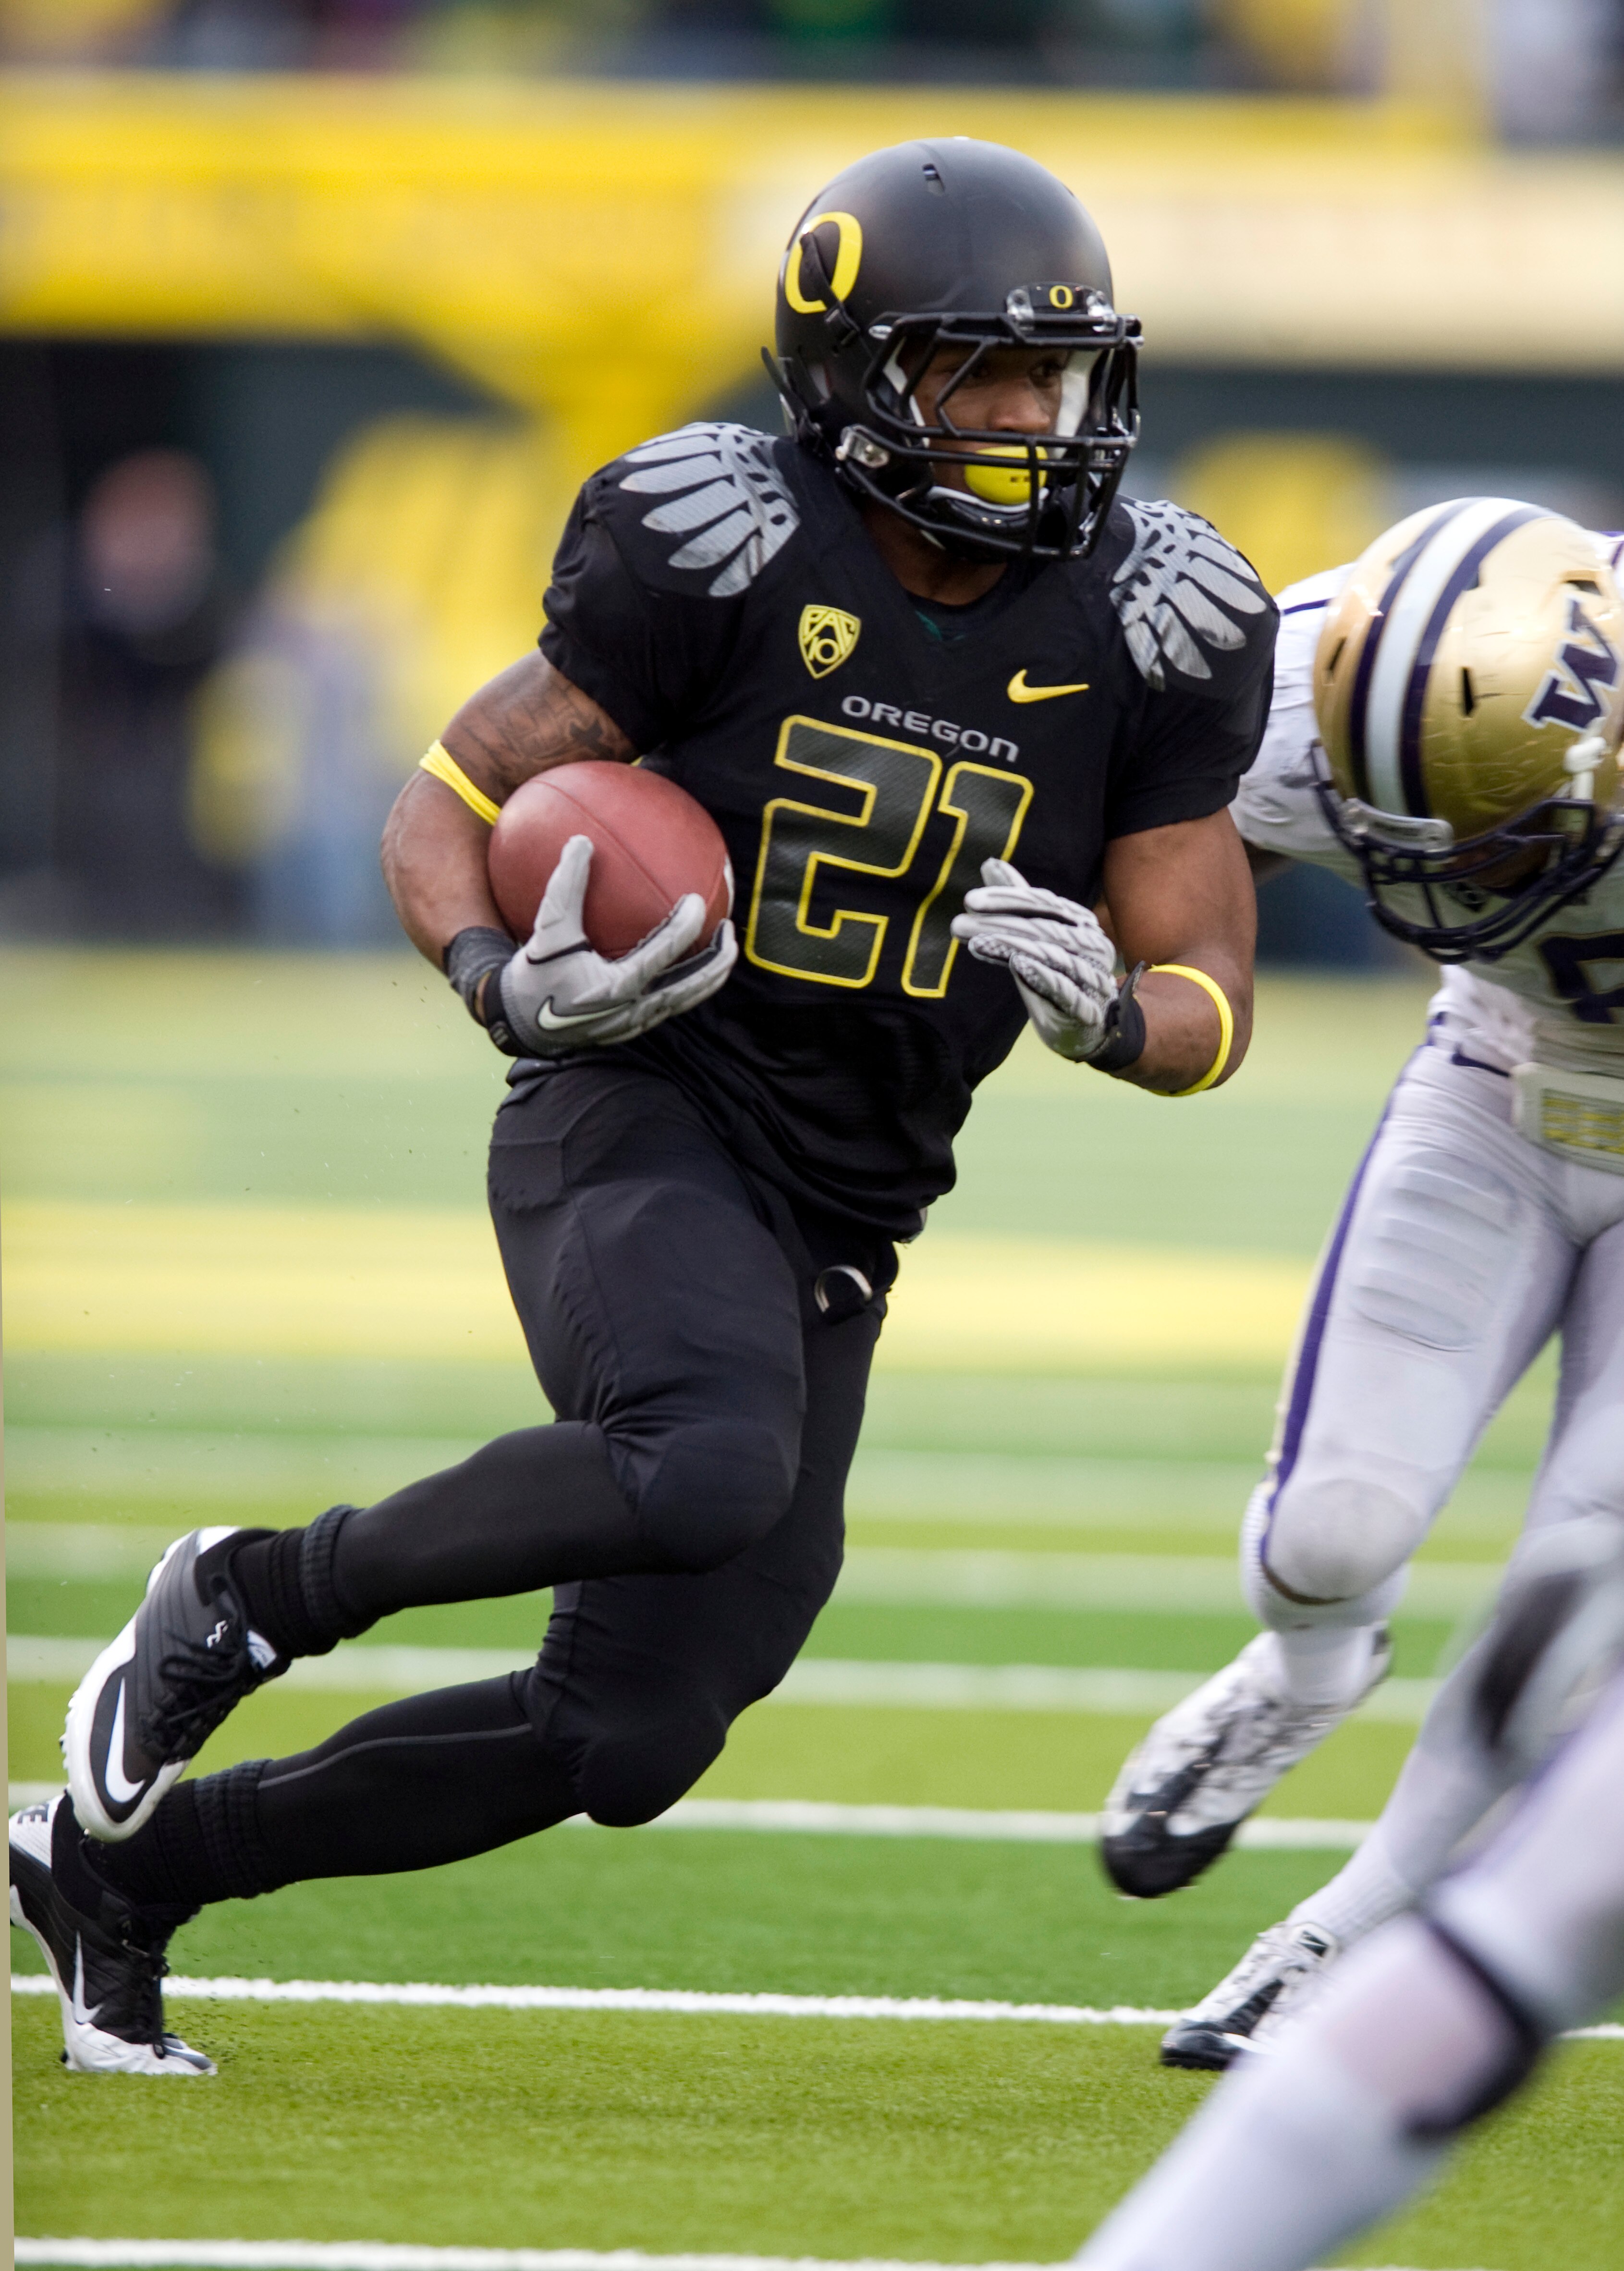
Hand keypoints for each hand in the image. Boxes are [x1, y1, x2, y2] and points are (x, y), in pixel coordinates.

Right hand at [497, 835, 735, 1055]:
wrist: (520, 1021)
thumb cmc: (534, 974)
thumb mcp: (547, 928)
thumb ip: (566, 886)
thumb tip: (582, 841)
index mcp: (615, 987)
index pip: (663, 954)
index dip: (685, 927)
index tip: (698, 901)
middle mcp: (632, 1010)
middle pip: (691, 988)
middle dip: (716, 961)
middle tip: (730, 930)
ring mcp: (636, 1023)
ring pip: (686, 1001)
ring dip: (710, 976)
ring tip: (724, 948)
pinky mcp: (633, 1027)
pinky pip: (672, 1004)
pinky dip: (690, 985)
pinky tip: (693, 963)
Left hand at [952, 858, 1118, 1061]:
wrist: (1089, 1027)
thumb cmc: (1058, 976)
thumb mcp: (1036, 937)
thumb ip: (1018, 903)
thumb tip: (990, 863)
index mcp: (1079, 923)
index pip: (1042, 903)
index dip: (1006, 898)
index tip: (970, 900)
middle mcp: (1091, 945)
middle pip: (1042, 928)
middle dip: (999, 923)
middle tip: (959, 923)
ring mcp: (1091, 977)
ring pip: (1051, 956)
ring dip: (1012, 946)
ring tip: (977, 941)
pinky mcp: (1086, 1009)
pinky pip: (1066, 989)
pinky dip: (1044, 976)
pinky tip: (1019, 964)